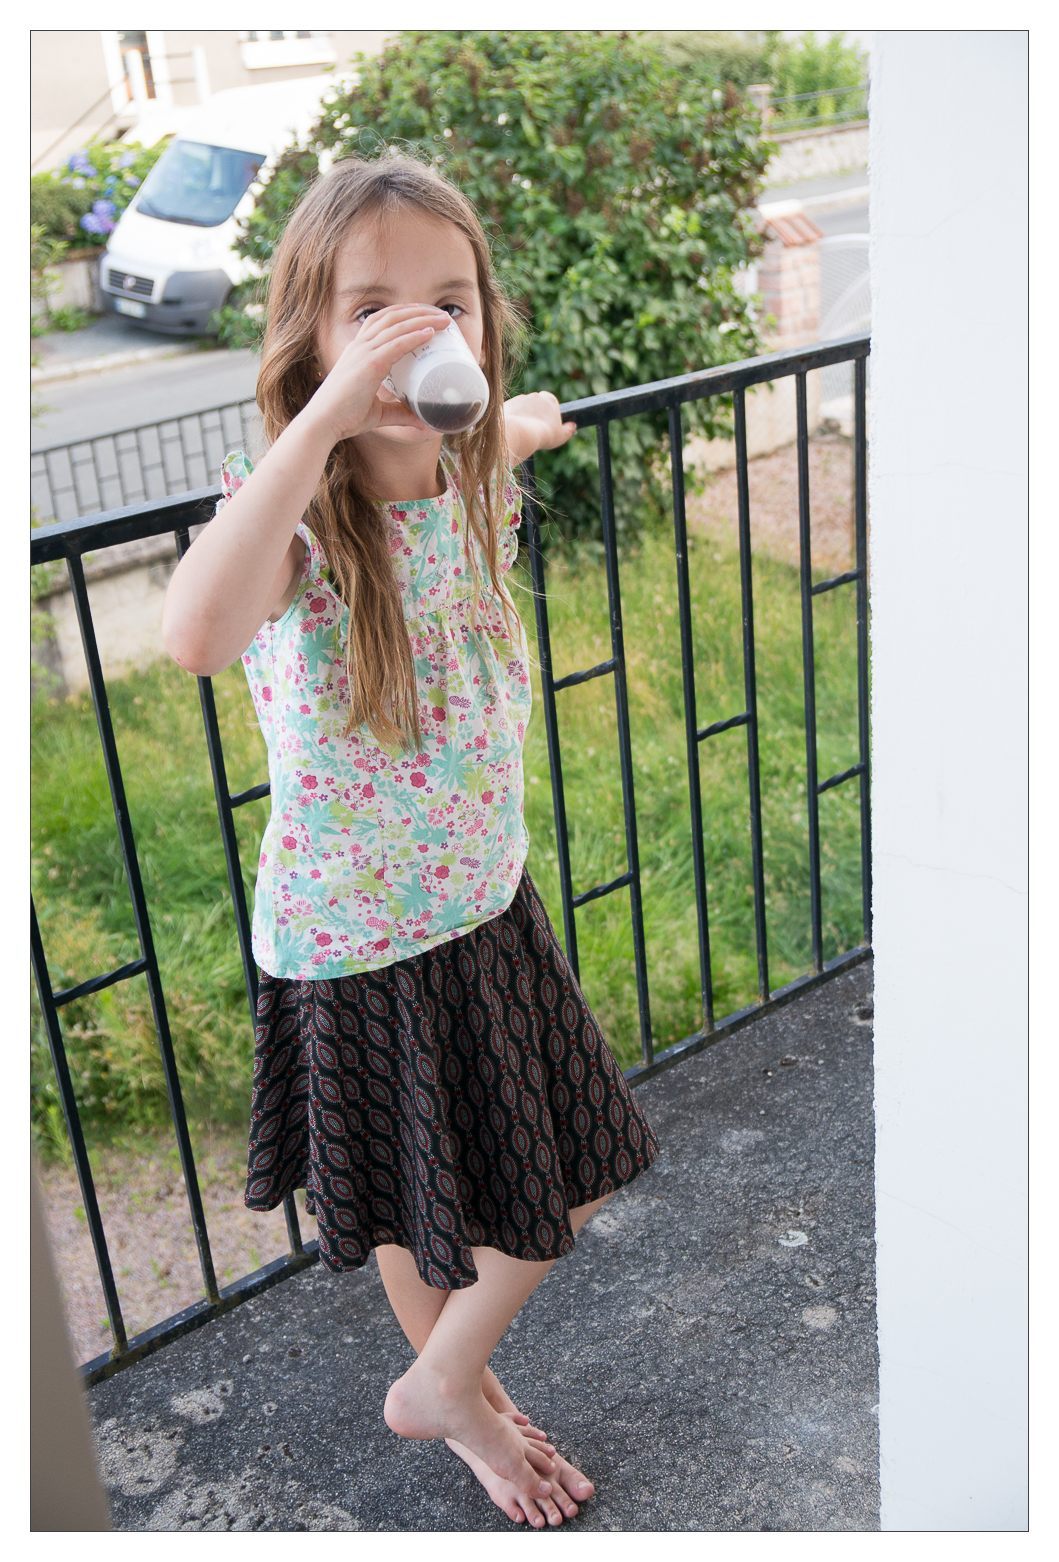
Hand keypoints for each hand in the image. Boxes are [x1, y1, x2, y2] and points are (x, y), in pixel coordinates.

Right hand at [307, 304, 452, 446]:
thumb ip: (400, 413)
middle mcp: (360, 346)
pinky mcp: (369, 365)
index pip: (382, 320)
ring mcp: (364, 353)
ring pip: (397, 326)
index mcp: (358, 351)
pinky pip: (396, 344)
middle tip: (442, 315)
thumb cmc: (345, 418)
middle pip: (392, 316)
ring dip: (422, 319)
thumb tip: (423, 422)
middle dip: (419, 311)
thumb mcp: (378, 413)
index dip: (405, 313)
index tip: (426, 314)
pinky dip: (414, 336)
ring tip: (444, 320)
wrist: (323, 423)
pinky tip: (430, 332)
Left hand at [504, 391, 578, 458]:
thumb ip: (568, 430)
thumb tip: (573, 427)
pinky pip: (511, 412)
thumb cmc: (543, 434)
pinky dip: (512, 419)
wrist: (521, 433)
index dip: (548, 414)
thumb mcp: (561, 435)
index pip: (550, 402)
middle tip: (534, 430)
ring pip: (522, 408)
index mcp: (550, 399)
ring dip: (522, 417)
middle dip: (534, 414)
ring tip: (523, 432)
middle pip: (535, 404)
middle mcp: (535, 395)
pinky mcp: (508, 404)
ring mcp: (520, 398)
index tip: (546, 425)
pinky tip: (513, 429)